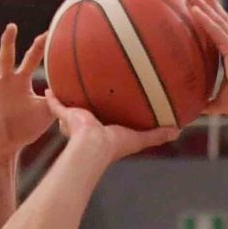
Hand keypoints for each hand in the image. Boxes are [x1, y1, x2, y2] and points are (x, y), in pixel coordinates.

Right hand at [0, 24, 53, 163]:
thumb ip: (58, 102)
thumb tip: (73, 92)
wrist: (7, 146)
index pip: (31, 60)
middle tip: (12, 27)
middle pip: (6, 57)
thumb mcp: (46, 115)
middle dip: (9, 43)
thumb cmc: (26, 128)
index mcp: (20, 81)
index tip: (47, 33)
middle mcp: (4, 81)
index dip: (38, 48)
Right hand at [48, 92, 178, 160]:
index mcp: (105, 130)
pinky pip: (56, 104)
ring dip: (71, 96)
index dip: (112, 113)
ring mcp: (76, 120)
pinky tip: (48, 87)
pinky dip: (53, 97)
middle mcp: (90, 125)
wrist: (92, 146)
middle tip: (93, 92)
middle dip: (91, 103)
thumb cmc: (114, 145)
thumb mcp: (139, 138)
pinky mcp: (65, 115)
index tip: (115, 104)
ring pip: (72, 106)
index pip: (110, 119)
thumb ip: (157, 135)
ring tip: (69, 82)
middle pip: (90, 112)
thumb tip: (179, 130)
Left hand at [182, 0, 227, 115]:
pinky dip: (204, 19)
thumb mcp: (218, 102)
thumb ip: (207, 102)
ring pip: (217, 20)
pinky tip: (194, 9)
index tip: (204, 4)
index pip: (222, 30)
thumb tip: (194, 109)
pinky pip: (215, 31)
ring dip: (204, 6)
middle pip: (222, 18)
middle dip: (211, 2)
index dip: (213, 16)